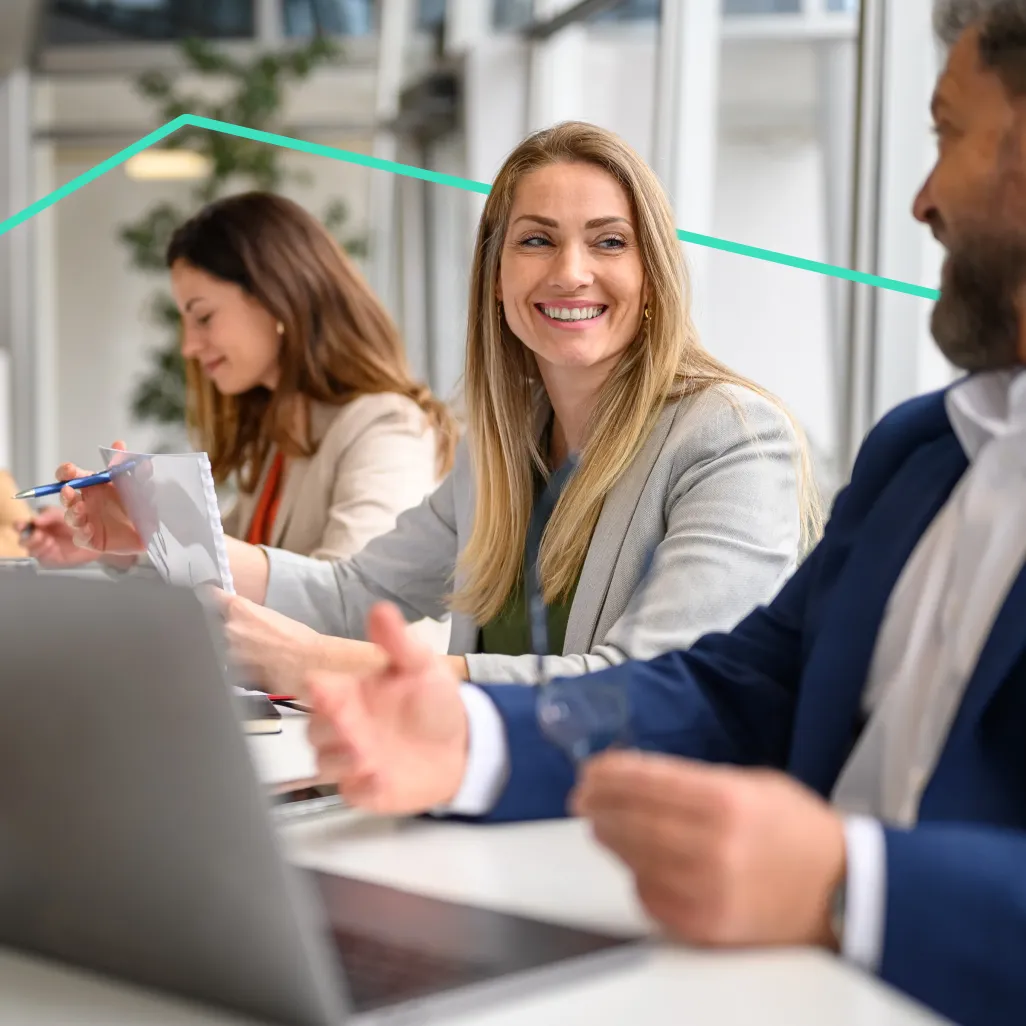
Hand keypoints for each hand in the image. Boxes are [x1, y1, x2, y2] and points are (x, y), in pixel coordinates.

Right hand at [17, 507, 98, 566]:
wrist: (95, 536)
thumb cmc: (77, 522)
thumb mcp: (63, 513)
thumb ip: (49, 514)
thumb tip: (35, 520)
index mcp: (37, 523)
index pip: (20, 525)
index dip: (19, 525)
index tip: (23, 525)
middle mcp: (37, 537)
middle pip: (22, 540)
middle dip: (28, 538)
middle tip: (39, 534)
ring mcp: (43, 549)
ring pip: (31, 550)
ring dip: (38, 545)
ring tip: (50, 540)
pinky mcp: (51, 558)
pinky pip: (42, 558)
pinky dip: (46, 552)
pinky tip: (54, 547)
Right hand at [59, 441, 146, 554]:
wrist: (149, 529)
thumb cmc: (137, 504)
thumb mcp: (137, 484)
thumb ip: (128, 465)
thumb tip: (119, 444)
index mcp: (93, 486)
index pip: (72, 476)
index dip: (66, 472)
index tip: (68, 470)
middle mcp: (85, 502)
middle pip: (66, 495)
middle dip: (64, 492)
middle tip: (68, 490)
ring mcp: (86, 520)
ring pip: (70, 516)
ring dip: (73, 511)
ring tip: (80, 507)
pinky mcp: (91, 539)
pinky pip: (81, 537)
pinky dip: (83, 532)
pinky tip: (89, 528)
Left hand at [213, 589, 331, 695]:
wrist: (311, 664)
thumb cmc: (299, 639)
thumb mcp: (271, 617)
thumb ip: (247, 615)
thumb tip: (234, 618)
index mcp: (239, 609)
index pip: (210, 596)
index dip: (207, 596)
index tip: (204, 595)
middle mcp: (229, 629)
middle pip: (214, 626)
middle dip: (224, 630)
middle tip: (247, 636)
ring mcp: (229, 654)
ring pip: (220, 650)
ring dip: (231, 651)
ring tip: (257, 655)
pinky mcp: (234, 675)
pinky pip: (229, 669)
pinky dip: (238, 669)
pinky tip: (257, 668)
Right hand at [305, 602, 467, 814]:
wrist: (462, 743)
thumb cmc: (433, 702)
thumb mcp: (421, 666)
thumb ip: (398, 642)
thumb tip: (381, 609)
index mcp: (349, 693)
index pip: (317, 689)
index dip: (316, 690)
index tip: (325, 688)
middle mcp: (344, 727)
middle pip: (314, 730)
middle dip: (326, 728)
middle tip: (347, 724)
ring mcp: (352, 760)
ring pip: (325, 764)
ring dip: (339, 760)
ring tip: (364, 754)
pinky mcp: (366, 789)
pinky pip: (351, 793)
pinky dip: (360, 788)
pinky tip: (378, 779)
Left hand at [572, 753, 845, 949]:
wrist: (843, 890)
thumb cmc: (797, 832)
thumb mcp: (753, 785)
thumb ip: (696, 781)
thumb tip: (639, 778)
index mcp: (727, 801)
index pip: (648, 781)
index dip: (612, 774)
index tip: (592, 770)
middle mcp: (714, 846)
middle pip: (633, 821)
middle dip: (600, 806)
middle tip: (583, 798)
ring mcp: (708, 890)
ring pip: (635, 860)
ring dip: (611, 839)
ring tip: (600, 825)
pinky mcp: (707, 927)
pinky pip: (651, 898)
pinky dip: (637, 878)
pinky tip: (634, 864)